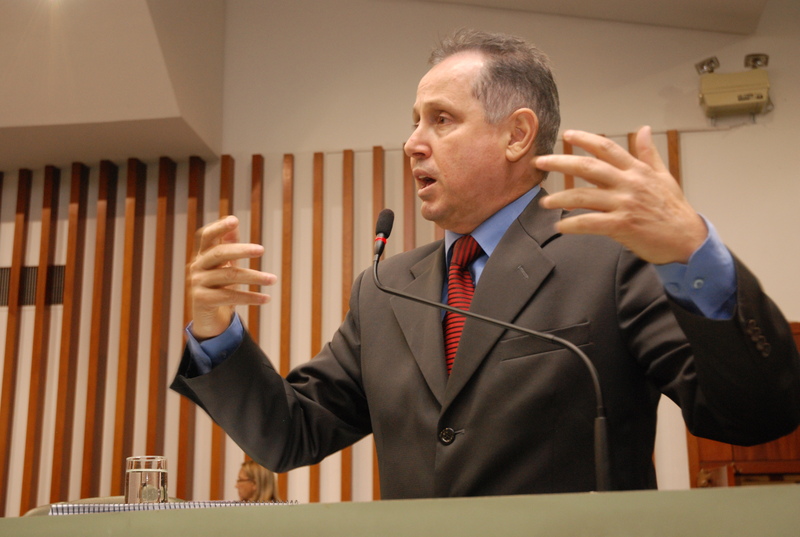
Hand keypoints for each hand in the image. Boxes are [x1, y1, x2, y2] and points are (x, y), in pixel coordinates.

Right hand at [188, 215, 276, 338]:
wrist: (209, 318)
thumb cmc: (220, 287)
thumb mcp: (225, 265)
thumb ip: (229, 244)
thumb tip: (233, 220)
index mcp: (203, 255)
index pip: (207, 236)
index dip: (219, 228)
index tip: (234, 220)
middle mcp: (197, 266)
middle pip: (219, 253)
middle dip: (241, 250)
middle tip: (262, 249)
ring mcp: (197, 283)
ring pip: (228, 275)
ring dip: (254, 277)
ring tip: (273, 279)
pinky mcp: (202, 300)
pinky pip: (229, 297)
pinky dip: (251, 297)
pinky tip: (266, 298)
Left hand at [535, 126, 707, 264]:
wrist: (687, 239)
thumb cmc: (674, 210)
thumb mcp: (664, 176)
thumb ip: (648, 154)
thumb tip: (643, 129)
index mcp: (637, 170)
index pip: (607, 148)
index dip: (586, 139)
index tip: (567, 134)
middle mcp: (629, 183)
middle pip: (588, 167)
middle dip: (561, 162)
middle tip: (540, 161)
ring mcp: (625, 204)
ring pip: (584, 196)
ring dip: (560, 198)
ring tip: (545, 202)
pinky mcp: (622, 225)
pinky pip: (590, 223)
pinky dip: (573, 224)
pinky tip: (560, 226)